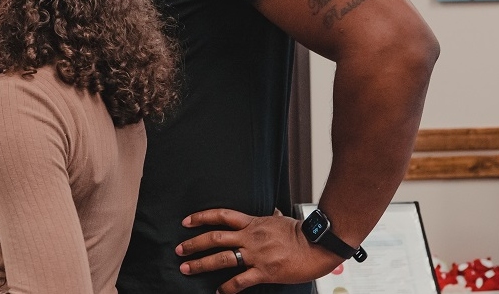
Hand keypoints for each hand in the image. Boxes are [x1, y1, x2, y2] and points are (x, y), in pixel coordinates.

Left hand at [176, 208, 345, 293]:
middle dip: (193, 244)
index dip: (201, 217)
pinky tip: (218, 292)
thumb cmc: (302, 233)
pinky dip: (227, 288)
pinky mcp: (265, 272)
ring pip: (222, 258)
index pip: (221, 216)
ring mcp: (256, 255)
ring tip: (186, 269)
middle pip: (214, 237)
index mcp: (253, 223)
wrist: (319, 245)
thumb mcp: (281, 220)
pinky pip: (240, 281)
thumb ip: (269, 218)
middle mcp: (250, 237)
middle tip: (179, 250)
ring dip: (201, 264)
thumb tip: (270, 212)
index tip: (186, 222)